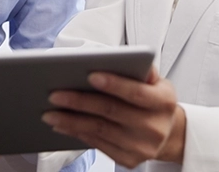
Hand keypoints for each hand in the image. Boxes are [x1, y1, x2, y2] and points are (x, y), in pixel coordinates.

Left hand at [43, 68, 184, 167]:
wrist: (168, 134)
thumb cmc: (155, 103)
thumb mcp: (158, 83)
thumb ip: (143, 70)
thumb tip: (127, 58)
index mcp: (164, 102)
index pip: (136, 92)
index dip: (114, 84)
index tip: (90, 75)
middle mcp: (154, 127)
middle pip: (111, 112)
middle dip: (80, 102)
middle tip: (55, 94)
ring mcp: (141, 147)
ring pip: (99, 130)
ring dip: (71, 121)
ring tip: (50, 112)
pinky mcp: (129, 160)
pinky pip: (98, 145)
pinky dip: (77, 134)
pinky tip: (62, 126)